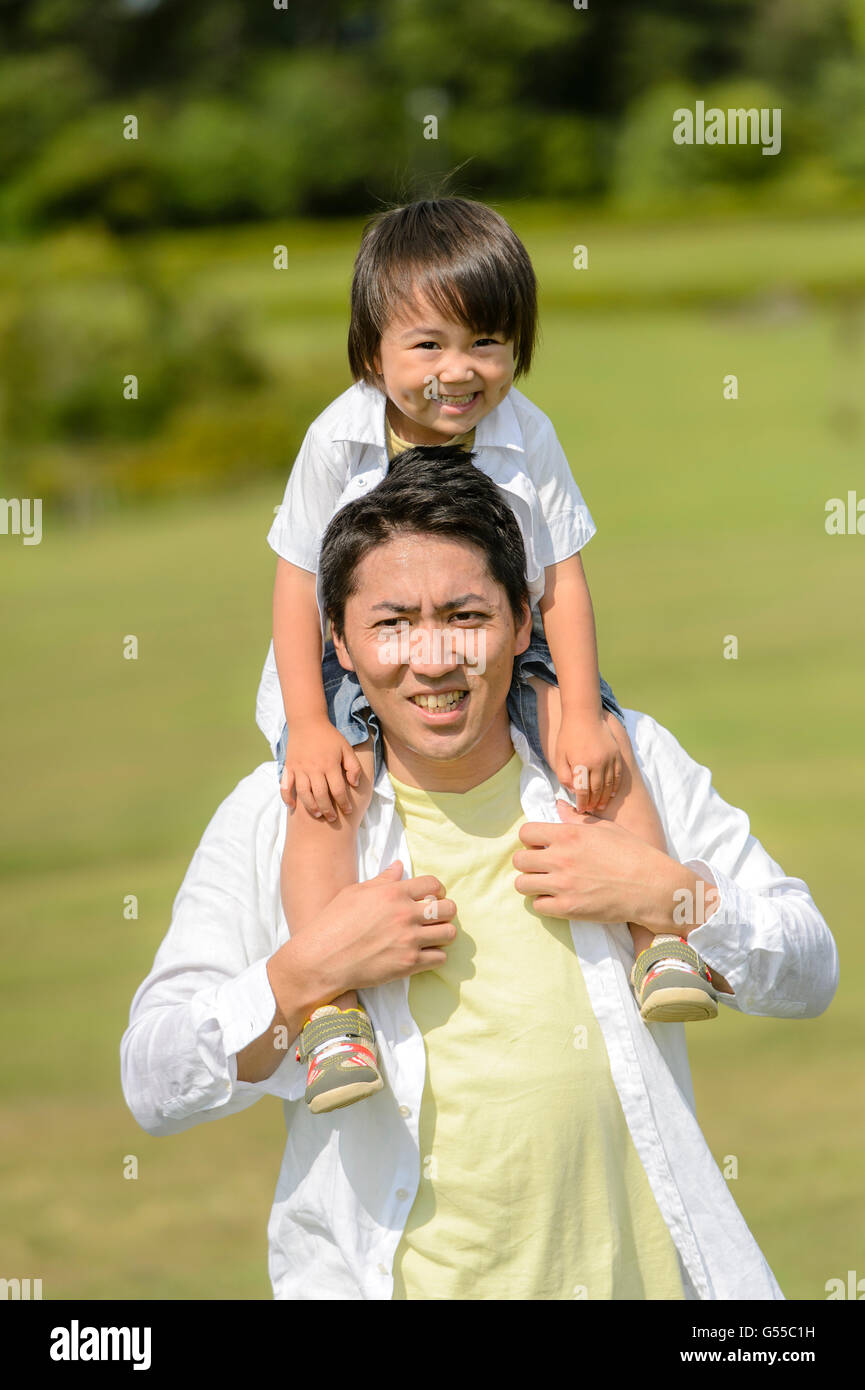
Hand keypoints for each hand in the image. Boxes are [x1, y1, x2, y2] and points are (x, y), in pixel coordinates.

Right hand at [272, 861, 457, 1005]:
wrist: (322, 959)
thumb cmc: (333, 923)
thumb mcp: (355, 893)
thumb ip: (382, 880)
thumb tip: (399, 866)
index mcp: (393, 893)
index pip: (434, 884)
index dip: (437, 891)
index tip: (432, 898)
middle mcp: (405, 914)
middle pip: (448, 908)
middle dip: (444, 912)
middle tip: (434, 918)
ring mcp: (409, 940)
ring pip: (449, 934)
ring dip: (443, 934)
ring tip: (431, 936)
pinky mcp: (408, 963)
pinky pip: (440, 958)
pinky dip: (435, 956)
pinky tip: (423, 954)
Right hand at [280, 717, 362, 820]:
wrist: (307, 721)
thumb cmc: (329, 736)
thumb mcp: (346, 748)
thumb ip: (353, 766)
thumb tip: (354, 784)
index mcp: (330, 765)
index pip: (338, 790)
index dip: (344, 803)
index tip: (348, 811)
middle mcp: (314, 769)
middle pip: (321, 796)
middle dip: (328, 810)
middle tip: (333, 819)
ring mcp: (299, 769)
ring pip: (304, 794)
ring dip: (311, 807)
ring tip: (317, 815)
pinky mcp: (289, 767)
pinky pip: (286, 786)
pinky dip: (287, 798)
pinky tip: (293, 806)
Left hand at [513, 798, 680, 927]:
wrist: (651, 886)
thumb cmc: (632, 853)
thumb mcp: (605, 828)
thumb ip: (576, 819)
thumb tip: (558, 806)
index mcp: (568, 835)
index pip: (525, 833)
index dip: (530, 839)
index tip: (540, 846)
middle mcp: (561, 859)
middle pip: (519, 860)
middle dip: (528, 862)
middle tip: (542, 866)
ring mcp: (563, 885)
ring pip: (522, 885)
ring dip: (532, 883)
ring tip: (546, 883)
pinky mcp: (568, 909)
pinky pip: (538, 906)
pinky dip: (545, 903)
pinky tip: (558, 898)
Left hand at [554, 712, 621, 812]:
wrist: (583, 715)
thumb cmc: (568, 735)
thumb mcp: (559, 756)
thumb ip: (564, 775)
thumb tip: (573, 790)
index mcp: (581, 764)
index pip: (583, 791)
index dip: (582, 803)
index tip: (581, 810)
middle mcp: (597, 763)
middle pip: (597, 790)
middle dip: (594, 803)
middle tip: (591, 811)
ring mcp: (609, 758)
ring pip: (609, 784)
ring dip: (605, 797)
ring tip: (601, 806)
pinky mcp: (616, 754)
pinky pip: (618, 774)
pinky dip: (615, 786)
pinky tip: (612, 793)